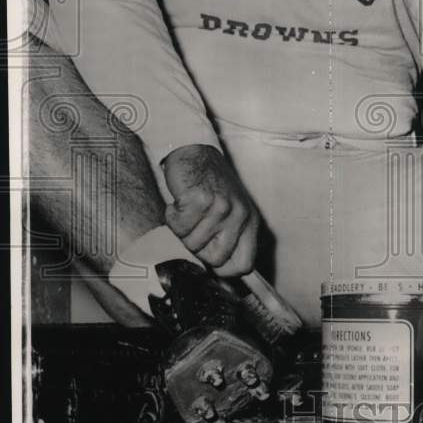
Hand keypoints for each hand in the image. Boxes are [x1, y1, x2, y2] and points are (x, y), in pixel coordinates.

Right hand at [162, 144, 258, 276]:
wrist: (195, 151)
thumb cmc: (209, 185)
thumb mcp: (231, 211)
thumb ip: (229, 238)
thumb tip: (222, 271)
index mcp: (249, 221)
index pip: (244, 264)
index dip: (224, 269)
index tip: (209, 263)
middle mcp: (239, 215)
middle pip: (215, 259)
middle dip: (198, 249)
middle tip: (193, 228)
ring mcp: (221, 207)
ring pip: (192, 243)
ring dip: (182, 229)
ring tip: (187, 209)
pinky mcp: (200, 200)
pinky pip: (179, 226)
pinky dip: (172, 216)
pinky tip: (179, 202)